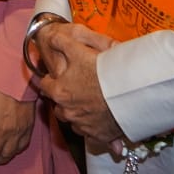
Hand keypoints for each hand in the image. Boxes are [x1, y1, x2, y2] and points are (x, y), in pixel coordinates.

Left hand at [35, 25, 123, 143]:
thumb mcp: (78, 50)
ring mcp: (82, 126)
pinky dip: (93, 128)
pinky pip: (90, 135)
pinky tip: (100, 120)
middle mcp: (67, 112)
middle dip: (63, 98)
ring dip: (77, 113)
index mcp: (59, 92)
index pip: (45, 85)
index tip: (57, 76)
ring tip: (88, 103)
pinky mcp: (98, 136)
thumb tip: (51, 37)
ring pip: (73, 121)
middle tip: (75, 90)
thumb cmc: (102, 72)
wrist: (129, 94)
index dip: (51, 79)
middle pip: (58, 105)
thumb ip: (61, 42)